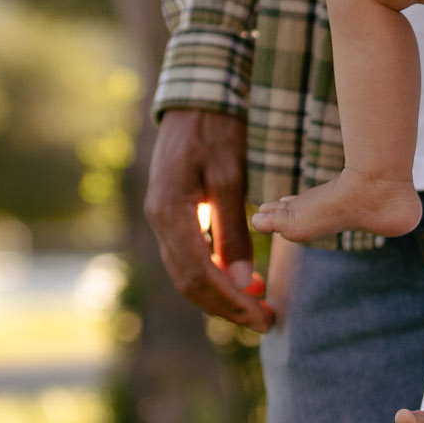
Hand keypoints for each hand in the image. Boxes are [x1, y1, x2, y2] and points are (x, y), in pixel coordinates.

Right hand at [145, 108, 272, 329]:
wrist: (196, 100)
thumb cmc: (217, 131)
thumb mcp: (230, 177)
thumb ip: (233, 230)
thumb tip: (242, 279)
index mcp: (170, 212)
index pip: (198, 273)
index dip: (230, 301)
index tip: (262, 316)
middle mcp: (159, 220)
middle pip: (189, 281)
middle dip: (227, 307)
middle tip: (264, 322)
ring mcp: (162, 218)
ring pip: (187, 273)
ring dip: (220, 296)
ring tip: (256, 310)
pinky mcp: (173, 215)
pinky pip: (189, 257)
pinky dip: (214, 276)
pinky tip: (241, 283)